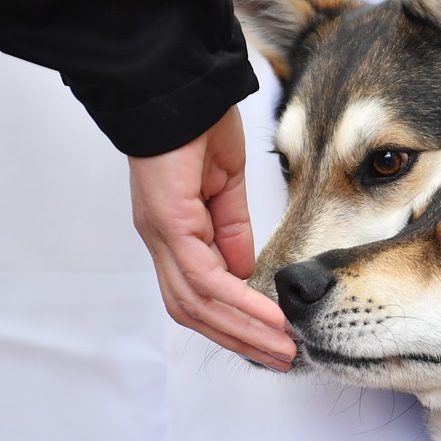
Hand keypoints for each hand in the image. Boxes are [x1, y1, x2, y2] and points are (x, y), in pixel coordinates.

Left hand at [128, 105, 294, 370]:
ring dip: (242, 331)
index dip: (231, 321)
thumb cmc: (197, 122)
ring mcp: (161, 234)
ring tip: (280, 347)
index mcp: (173, 231)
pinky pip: (203, 278)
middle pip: (193, 311)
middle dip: (239, 339)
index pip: (196, 293)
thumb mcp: (223, 184)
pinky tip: (267, 317)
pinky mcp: (168, 223)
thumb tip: (243, 273)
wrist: (178, 82)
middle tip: (280, 358)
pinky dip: (236, 303)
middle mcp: (161, 240)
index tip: (269, 338)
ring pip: (197, 304)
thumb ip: (230, 230)